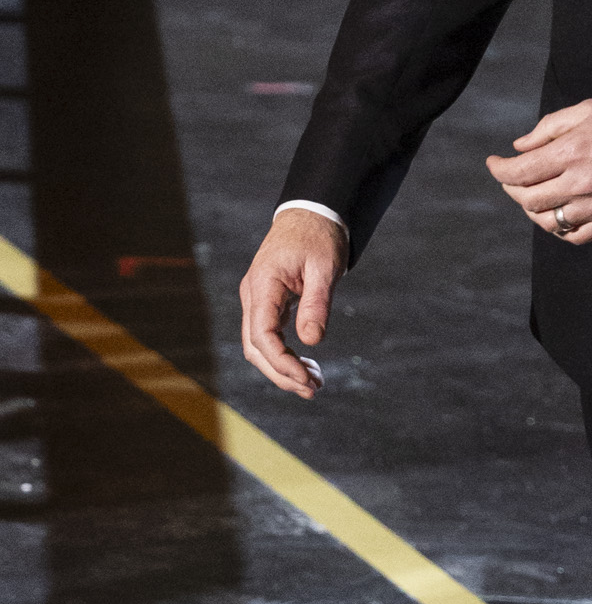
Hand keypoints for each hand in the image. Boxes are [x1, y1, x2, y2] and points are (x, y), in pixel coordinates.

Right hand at [240, 211, 346, 399]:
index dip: (281, 362)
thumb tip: (312, 341)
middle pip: (256, 347)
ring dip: (282, 369)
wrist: (311, 213)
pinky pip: (268, 337)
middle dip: (282, 373)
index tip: (306, 379)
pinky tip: (307, 366)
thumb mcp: (325, 268)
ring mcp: (258, 300)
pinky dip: (284, 355)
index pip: (262, 334)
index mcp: (263, 284)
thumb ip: (317, 303)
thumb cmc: (318, 236)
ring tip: (314, 383)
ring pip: (259, 346)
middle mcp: (254, 295)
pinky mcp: (267, 303)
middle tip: (314, 389)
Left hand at [487, 97, 591, 242]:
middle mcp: (580, 183)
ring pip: (548, 221)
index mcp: (571, 152)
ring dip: (533, 211)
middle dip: (511, 189)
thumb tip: (520, 147)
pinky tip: (558, 215)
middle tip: (512, 178)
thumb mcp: (586, 109)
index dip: (499, 170)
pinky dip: (560, 229)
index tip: (495, 163)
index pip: (519, 172)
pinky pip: (575, 236)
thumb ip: (548, 128)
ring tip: (533, 198)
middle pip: (528, 199)